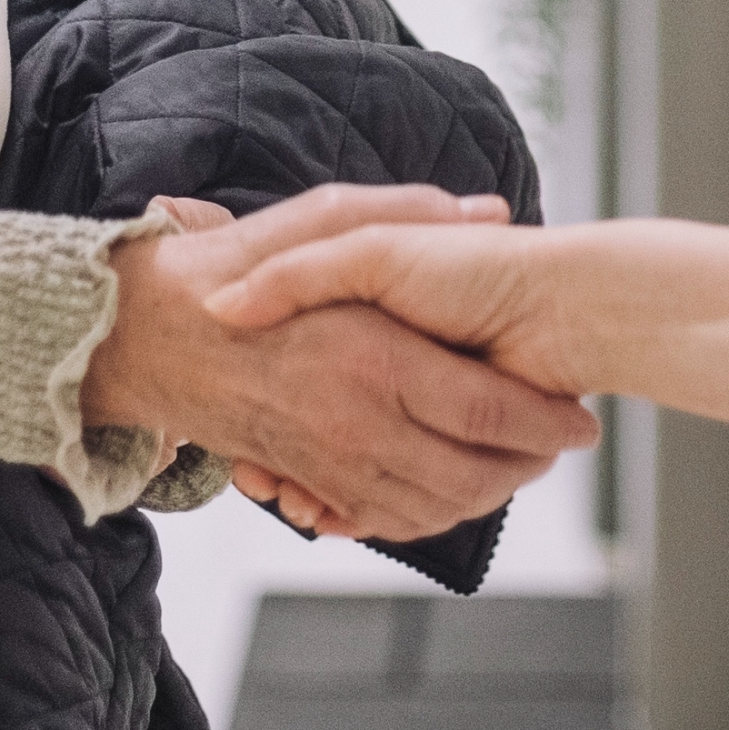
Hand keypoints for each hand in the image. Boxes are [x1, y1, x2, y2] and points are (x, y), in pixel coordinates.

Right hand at [78, 187, 587, 541]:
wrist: (145, 333)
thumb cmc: (233, 268)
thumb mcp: (322, 217)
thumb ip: (407, 213)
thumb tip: (488, 212)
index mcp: (372, 357)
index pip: (488, 409)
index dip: (546, 420)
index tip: (583, 418)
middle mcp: (355, 421)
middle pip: (473, 472)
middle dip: (529, 466)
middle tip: (561, 446)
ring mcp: (329, 460)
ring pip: (434, 505)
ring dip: (487, 494)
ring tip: (520, 466)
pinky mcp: (308, 480)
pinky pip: (383, 517)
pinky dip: (425, 516)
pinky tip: (451, 489)